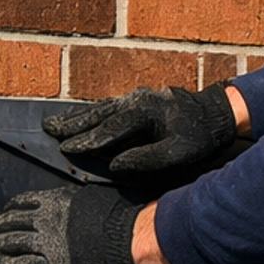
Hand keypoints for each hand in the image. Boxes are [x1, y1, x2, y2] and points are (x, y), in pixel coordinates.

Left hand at [0, 185, 140, 263]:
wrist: (132, 239)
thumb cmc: (125, 219)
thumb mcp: (98, 199)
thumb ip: (80, 205)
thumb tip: (81, 209)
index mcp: (58, 200)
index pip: (24, 203)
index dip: (8, 210)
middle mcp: (46, 219)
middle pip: (10, 221)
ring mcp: (45, 243)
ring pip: (7, 242)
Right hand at [41, 81, 242, 174]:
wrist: (215, 114)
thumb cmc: (198, 137)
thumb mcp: (178, 154)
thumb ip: (145, 159)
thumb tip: (114, 165)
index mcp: (145, 113)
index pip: (109, 130)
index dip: (87, 141)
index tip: (66, 149)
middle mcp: (136, 101)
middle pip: (98, 114)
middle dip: (72, 123)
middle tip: (47, 130)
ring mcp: (135, 97)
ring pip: (100, 108)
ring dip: (76, 116)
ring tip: (53, 123)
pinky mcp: (137, 99)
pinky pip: (108, 106)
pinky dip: (90, 112)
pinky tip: (80, 117)